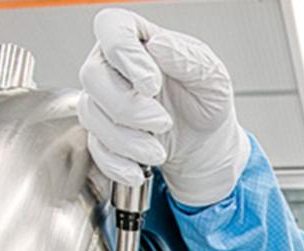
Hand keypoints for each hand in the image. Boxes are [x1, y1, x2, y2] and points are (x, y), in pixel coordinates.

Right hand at [79, 8, 250, 204]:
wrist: (205, 141)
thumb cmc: (206, 98)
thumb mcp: (211, 75)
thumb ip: (187, 58)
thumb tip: (158, 45)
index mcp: (138, 38)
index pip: (112, 27)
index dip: (124, 54)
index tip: (151, 84)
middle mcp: (113, 65)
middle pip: (93, 76)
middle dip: (127, 107)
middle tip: (161, 122)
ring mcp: (103, 99)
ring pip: (91, 115)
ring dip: (126, 140)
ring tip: (158, 151)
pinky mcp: (102, 132)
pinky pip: (96, 148)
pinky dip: (118, 163)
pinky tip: (139, 170)